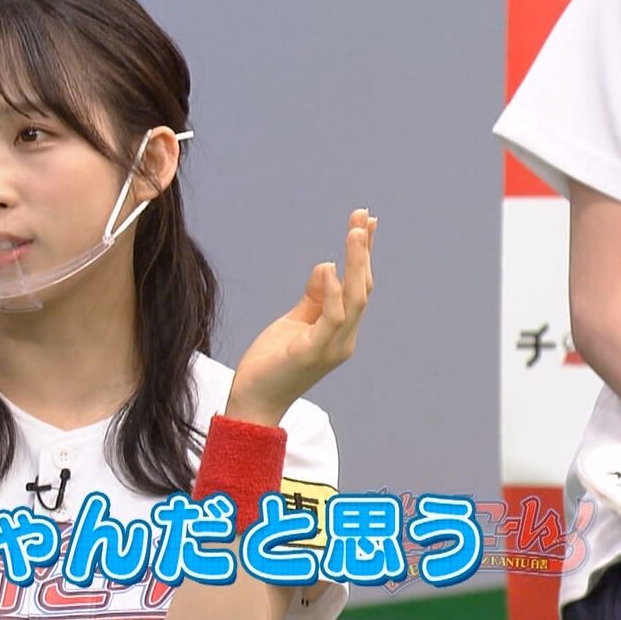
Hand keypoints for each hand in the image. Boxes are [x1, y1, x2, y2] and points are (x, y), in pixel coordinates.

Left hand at [228, 209, 376, 426]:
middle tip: (364, 217)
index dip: (364, 255)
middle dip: (364, 251)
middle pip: (364, 288)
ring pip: (355, 300)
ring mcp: (331, 347)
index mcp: (341, 330)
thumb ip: (313, 298)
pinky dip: (333, 293)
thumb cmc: (272, 364)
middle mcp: (344, 338)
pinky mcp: (312, 353)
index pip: (359, 286)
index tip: (367, 222)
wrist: (253, 401)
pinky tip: (329, 268)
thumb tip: (327, 267)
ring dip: (357, 264)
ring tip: (355, 232)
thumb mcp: (294, 322)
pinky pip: (331, 319)